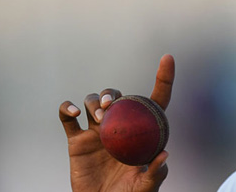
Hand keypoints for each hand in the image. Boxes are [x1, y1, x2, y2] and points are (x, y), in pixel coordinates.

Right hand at [59, 54, 174, 191]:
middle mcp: (119, 125)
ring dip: (93, 101)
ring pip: (92, 101)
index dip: (164, 77)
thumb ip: (156, 173)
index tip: (168, 57)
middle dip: (112, 94)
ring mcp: (96, 131)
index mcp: (141, 130)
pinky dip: (68, 107)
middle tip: (109, 107)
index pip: (156, 99)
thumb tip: (164, 154)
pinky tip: (74, 111)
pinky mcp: (76, 140)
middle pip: (116, 96)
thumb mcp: (146, 187)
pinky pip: (67, 117)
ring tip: (97, 115)